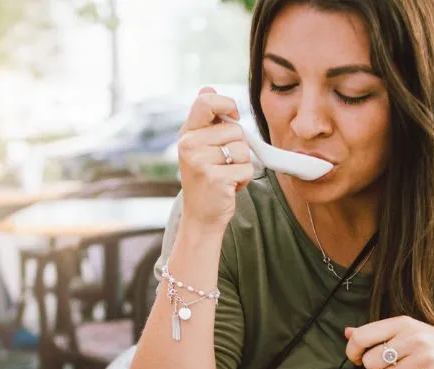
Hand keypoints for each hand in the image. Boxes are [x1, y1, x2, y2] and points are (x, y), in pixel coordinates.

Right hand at [177, 87, 254, 229]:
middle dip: (238, 148)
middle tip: (224, 164)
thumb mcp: (200, 146)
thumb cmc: (206, 179)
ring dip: (242, 164)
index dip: (226, 103)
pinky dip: (244, 180)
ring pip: (243, 149)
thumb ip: (207, 119)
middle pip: (234, 130)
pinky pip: (246, 168)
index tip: (234, 116)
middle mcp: (189, 145)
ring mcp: (200, 162)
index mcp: (187, 133)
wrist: (201, 216)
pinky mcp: (214, 178)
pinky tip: (229, 187)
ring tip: (226, 175)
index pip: (206, 102)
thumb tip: (207, 87)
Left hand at [344, 316, 433, 368]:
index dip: (353, 351)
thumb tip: (347, 332)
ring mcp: (425, 357)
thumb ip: (376, 333)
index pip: (361, 337)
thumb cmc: (431, 345)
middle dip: (377, 368)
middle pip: (370, 362)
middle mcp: (413, 337)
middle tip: (393, 364)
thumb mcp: (405, 331)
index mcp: (402, 323)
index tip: (357, 358)